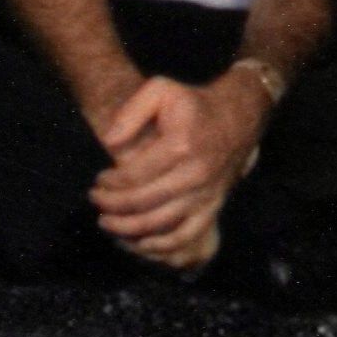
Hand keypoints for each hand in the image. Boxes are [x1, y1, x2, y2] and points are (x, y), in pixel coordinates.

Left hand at [89, 71, 266, 268]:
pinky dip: (159, 246)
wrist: (240, 115)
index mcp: (180, 145)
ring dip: (127, 228)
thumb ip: (130, 111)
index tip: (99, 180)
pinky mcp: (213, 206)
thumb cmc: (193, 104)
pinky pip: (185, 236)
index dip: (108, 184)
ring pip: (159, 224)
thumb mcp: (161, 90)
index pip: (132, 177)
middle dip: (111, 206)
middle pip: (142, 203)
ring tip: (107, 222)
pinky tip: (138, 242)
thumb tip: (108, 143)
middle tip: (96, 201)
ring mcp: (206, 193)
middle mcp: (195, 173)